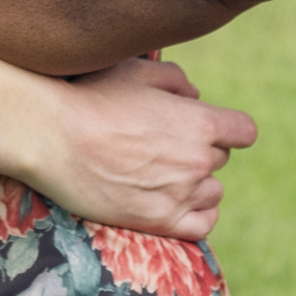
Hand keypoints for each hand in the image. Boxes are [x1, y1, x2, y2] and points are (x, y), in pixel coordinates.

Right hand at [24, 58, 257, 240]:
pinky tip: (178, 203)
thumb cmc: (91, 96)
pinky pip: (203, 225)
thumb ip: (177, 81)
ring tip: (160, 173)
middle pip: (220, 158)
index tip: (206, 127)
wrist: (51, 136)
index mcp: (200, 122)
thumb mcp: (137, 71)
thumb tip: (196, 96)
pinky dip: (197, 214)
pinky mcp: (158, 222)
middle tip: (161, 145)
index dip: (226, 127)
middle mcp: (197, 161)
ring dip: (195, 182)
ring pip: (212, 191)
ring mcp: (179, 194)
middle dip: (199, 150)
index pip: (244, 131)